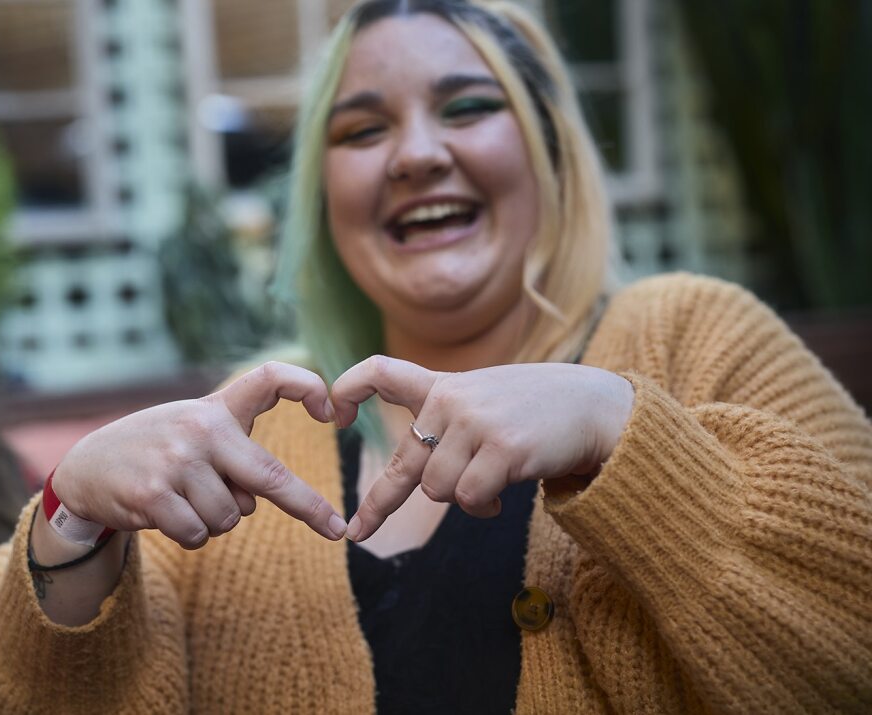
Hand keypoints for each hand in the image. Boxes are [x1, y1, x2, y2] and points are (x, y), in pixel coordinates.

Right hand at [52, 362, 346, 548]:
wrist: (85, 468)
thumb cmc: (156, 451)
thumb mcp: (192, 433)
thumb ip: (233, 457)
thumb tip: (257, 501)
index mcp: (215, 409)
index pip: (268, 378)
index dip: (304, 386)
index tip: (331, 410)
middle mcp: (200, 430)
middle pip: (269, 475)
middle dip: (306, 506)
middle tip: (336, 529)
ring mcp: (176, 462)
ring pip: (231, 517)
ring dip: (215, 521)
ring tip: (183, 499)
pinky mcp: (154, 496)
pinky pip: (199, 535)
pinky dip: (191, 535)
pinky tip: (166, 514)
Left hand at [330, 356, 633, 541]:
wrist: (595, 406)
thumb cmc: (537, 410)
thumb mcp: (485, 399)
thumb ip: (447, 424)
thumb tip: (416, 483)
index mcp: (443, 385)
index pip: (381, 371)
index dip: (348, 388)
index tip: (334, 414)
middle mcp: (452, 400)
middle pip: (405, 464)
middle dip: (380, 503)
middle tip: (358, 531)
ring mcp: (476, 423)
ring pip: (437, 489)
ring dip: (461, 499)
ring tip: (490, 483)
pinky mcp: (502, 449)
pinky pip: (471, 499)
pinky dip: (485, 508)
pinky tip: (505, 493)